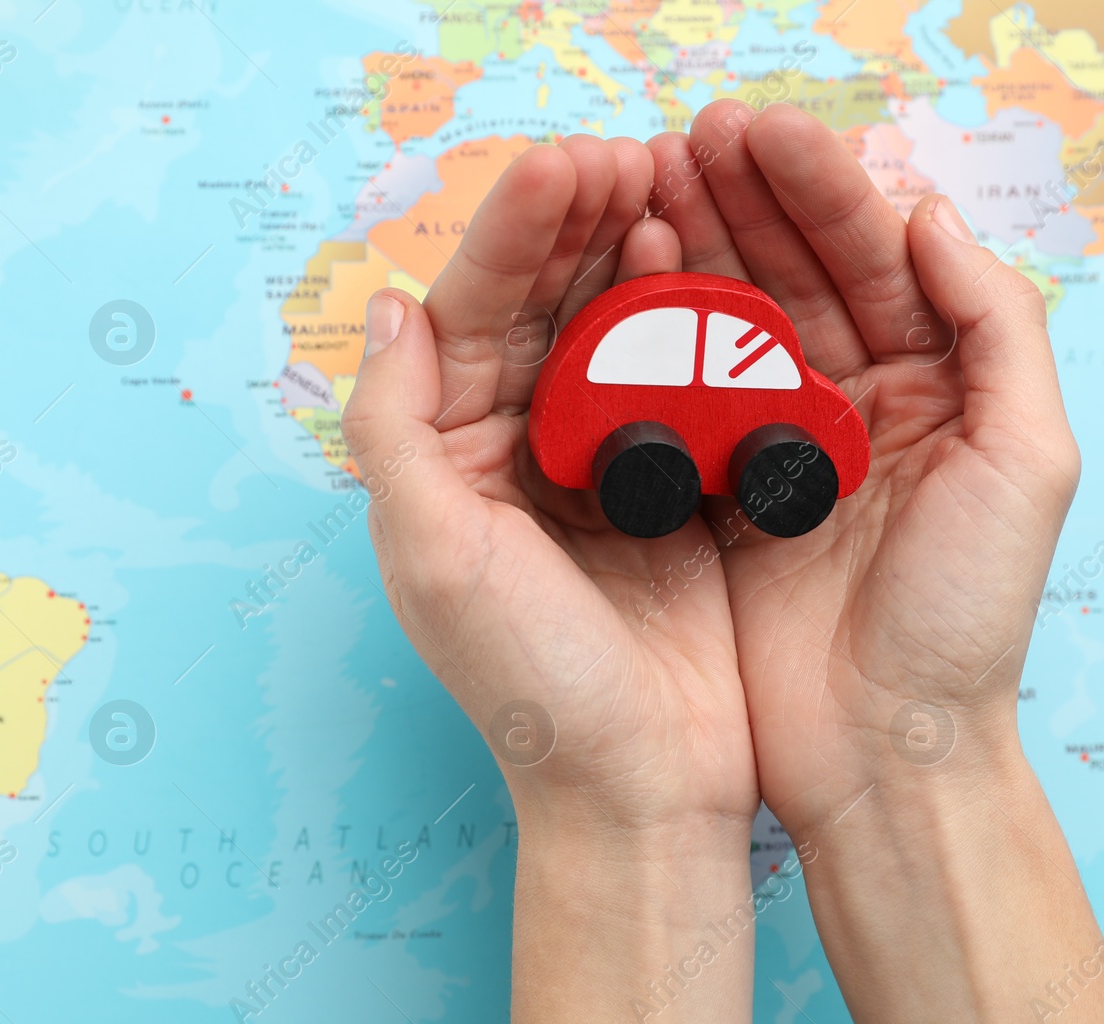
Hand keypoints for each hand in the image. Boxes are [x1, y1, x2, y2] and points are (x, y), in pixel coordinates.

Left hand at [341, 134, 756, 832]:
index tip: (566, 166)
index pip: (470, 317)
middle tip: (631, 159)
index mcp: (453, 460)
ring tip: (671, 189)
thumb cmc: (532, 687)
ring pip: (614, 332)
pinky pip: (683, 383)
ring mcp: (607, 467)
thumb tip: (390, 307)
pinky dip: (696, 324)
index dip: (515, 236)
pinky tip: (713, 274)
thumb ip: (395, 430)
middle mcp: (523, 452)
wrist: (645, 784)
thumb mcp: (436, 557)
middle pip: (545, 308)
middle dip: (581, 226)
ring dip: (639, 256)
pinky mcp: (679, 487)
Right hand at [650, 101, 1079, 834]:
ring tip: (650, 180)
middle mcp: (864, 401)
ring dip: (700, 244)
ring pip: (740, 319)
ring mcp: (787, 444)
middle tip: (687, 136)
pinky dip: (660, 334)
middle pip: (803, 272)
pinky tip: (629, 277)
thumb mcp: (1026, 465)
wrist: (883, 753)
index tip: (759, 131)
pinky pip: (691, 393)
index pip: (880, 258)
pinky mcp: (725, 490)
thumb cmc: (966, 620)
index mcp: (943, 386)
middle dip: (750, 198)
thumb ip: (998, 327)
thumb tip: (932, 216)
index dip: (822, 188)